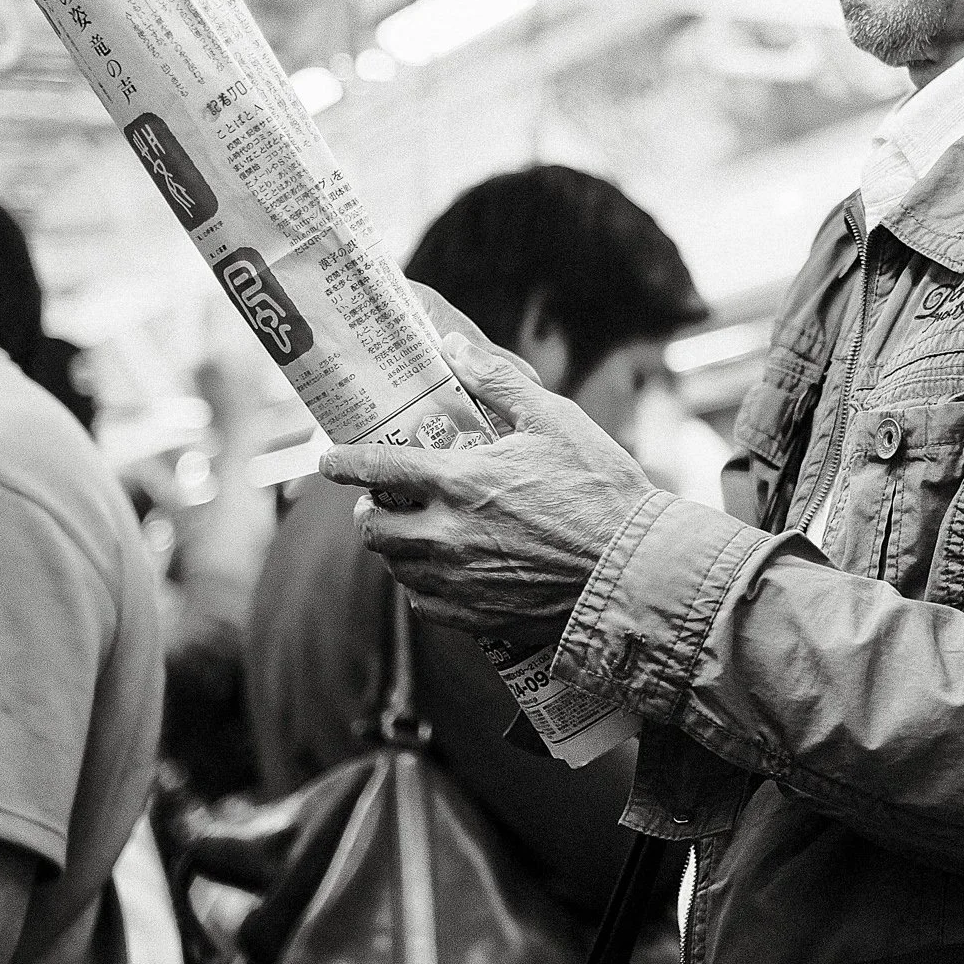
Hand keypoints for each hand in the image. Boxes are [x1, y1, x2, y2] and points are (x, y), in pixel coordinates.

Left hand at [320, 329, 658, 641]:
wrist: (634, 572)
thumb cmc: (602, 490)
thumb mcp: (555, 420)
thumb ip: (497, 382)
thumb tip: (452, 346)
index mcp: (461, 480)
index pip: (377, 469)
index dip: (343, 463)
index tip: (329, 461)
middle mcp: (447, 534)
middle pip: (372, 528)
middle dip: (369, 511)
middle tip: (386, 501)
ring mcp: (458, 580)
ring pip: (395, 567)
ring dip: (396, 547)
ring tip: (418, 534)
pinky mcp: (474, 617)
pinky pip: (422, 603)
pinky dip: (423, 586)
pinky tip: (445, 572)